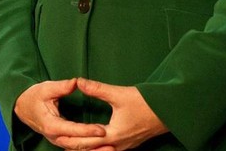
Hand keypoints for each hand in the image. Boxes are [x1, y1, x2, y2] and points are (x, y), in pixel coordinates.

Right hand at [14, 79, 105, 147]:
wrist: (22, 107)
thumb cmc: (34, 96)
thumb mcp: (46, 88)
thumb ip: (61, 87)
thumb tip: (76, 82)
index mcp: (51, 124)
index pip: (73, 130)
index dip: (88, 131)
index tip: (102, 129)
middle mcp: (55, 137)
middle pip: (77, 144)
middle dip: (94, 144)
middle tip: (112, 141)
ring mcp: (58, 141)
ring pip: (77, 149)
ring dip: (94, 150)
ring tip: (110, 148)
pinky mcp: (62, 141)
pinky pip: (76, 149)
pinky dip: (89, 150)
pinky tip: (102, 148)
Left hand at [54, 78, 168, 150]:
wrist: (169, 111)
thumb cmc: (145, 102)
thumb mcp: (119, 93)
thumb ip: (97, 89)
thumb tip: (78, 81)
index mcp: (113, 134)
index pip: (86, 140)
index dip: (71, 138)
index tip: (57, 135)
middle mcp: (118, 144)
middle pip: (91, 149)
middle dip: (75, 146)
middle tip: (58, 141)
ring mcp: (124, 146)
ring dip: (86, 149)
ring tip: (70, 144)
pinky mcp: (128, 143)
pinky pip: (108, 150)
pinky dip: (96, 149)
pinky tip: (91, 144)